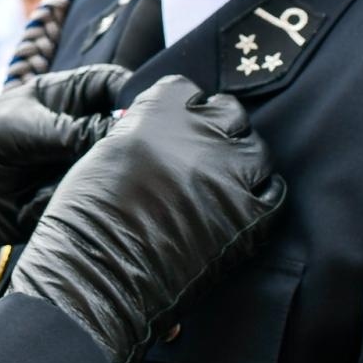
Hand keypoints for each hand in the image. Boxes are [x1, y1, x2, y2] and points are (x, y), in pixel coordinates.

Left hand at [0, 64, 132, 271]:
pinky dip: (76, 203)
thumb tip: (118, 134)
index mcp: (66, 97)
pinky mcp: (71, 197)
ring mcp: (76, 164)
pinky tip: (47, 205)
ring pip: (110, 168)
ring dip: (96, 177)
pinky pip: (91, 201)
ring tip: (65, 183)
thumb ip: (70, 131)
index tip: (143, 111)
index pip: (112, 85)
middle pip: (121, 129)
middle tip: (107, 155)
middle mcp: (78, 129)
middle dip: (121, 142)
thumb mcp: (22, 127)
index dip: (131, 93)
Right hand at [8, 75, 285, 362]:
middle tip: (202, 155)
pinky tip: (242, 205)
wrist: (100, 272)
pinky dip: (261, 195)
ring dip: (241, 162)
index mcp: (161, 110)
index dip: (182, 109)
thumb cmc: (88, 215)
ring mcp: (231, 173)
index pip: (188, 90)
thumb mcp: (106, 150)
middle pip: (229, 113)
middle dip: (217, 130)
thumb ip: (143, 131)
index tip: (177, 127)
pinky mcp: (250, 215)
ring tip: (222, 183)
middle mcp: (201, 132)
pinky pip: (274, 192)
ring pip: (256, 150)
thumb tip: (162, 135)